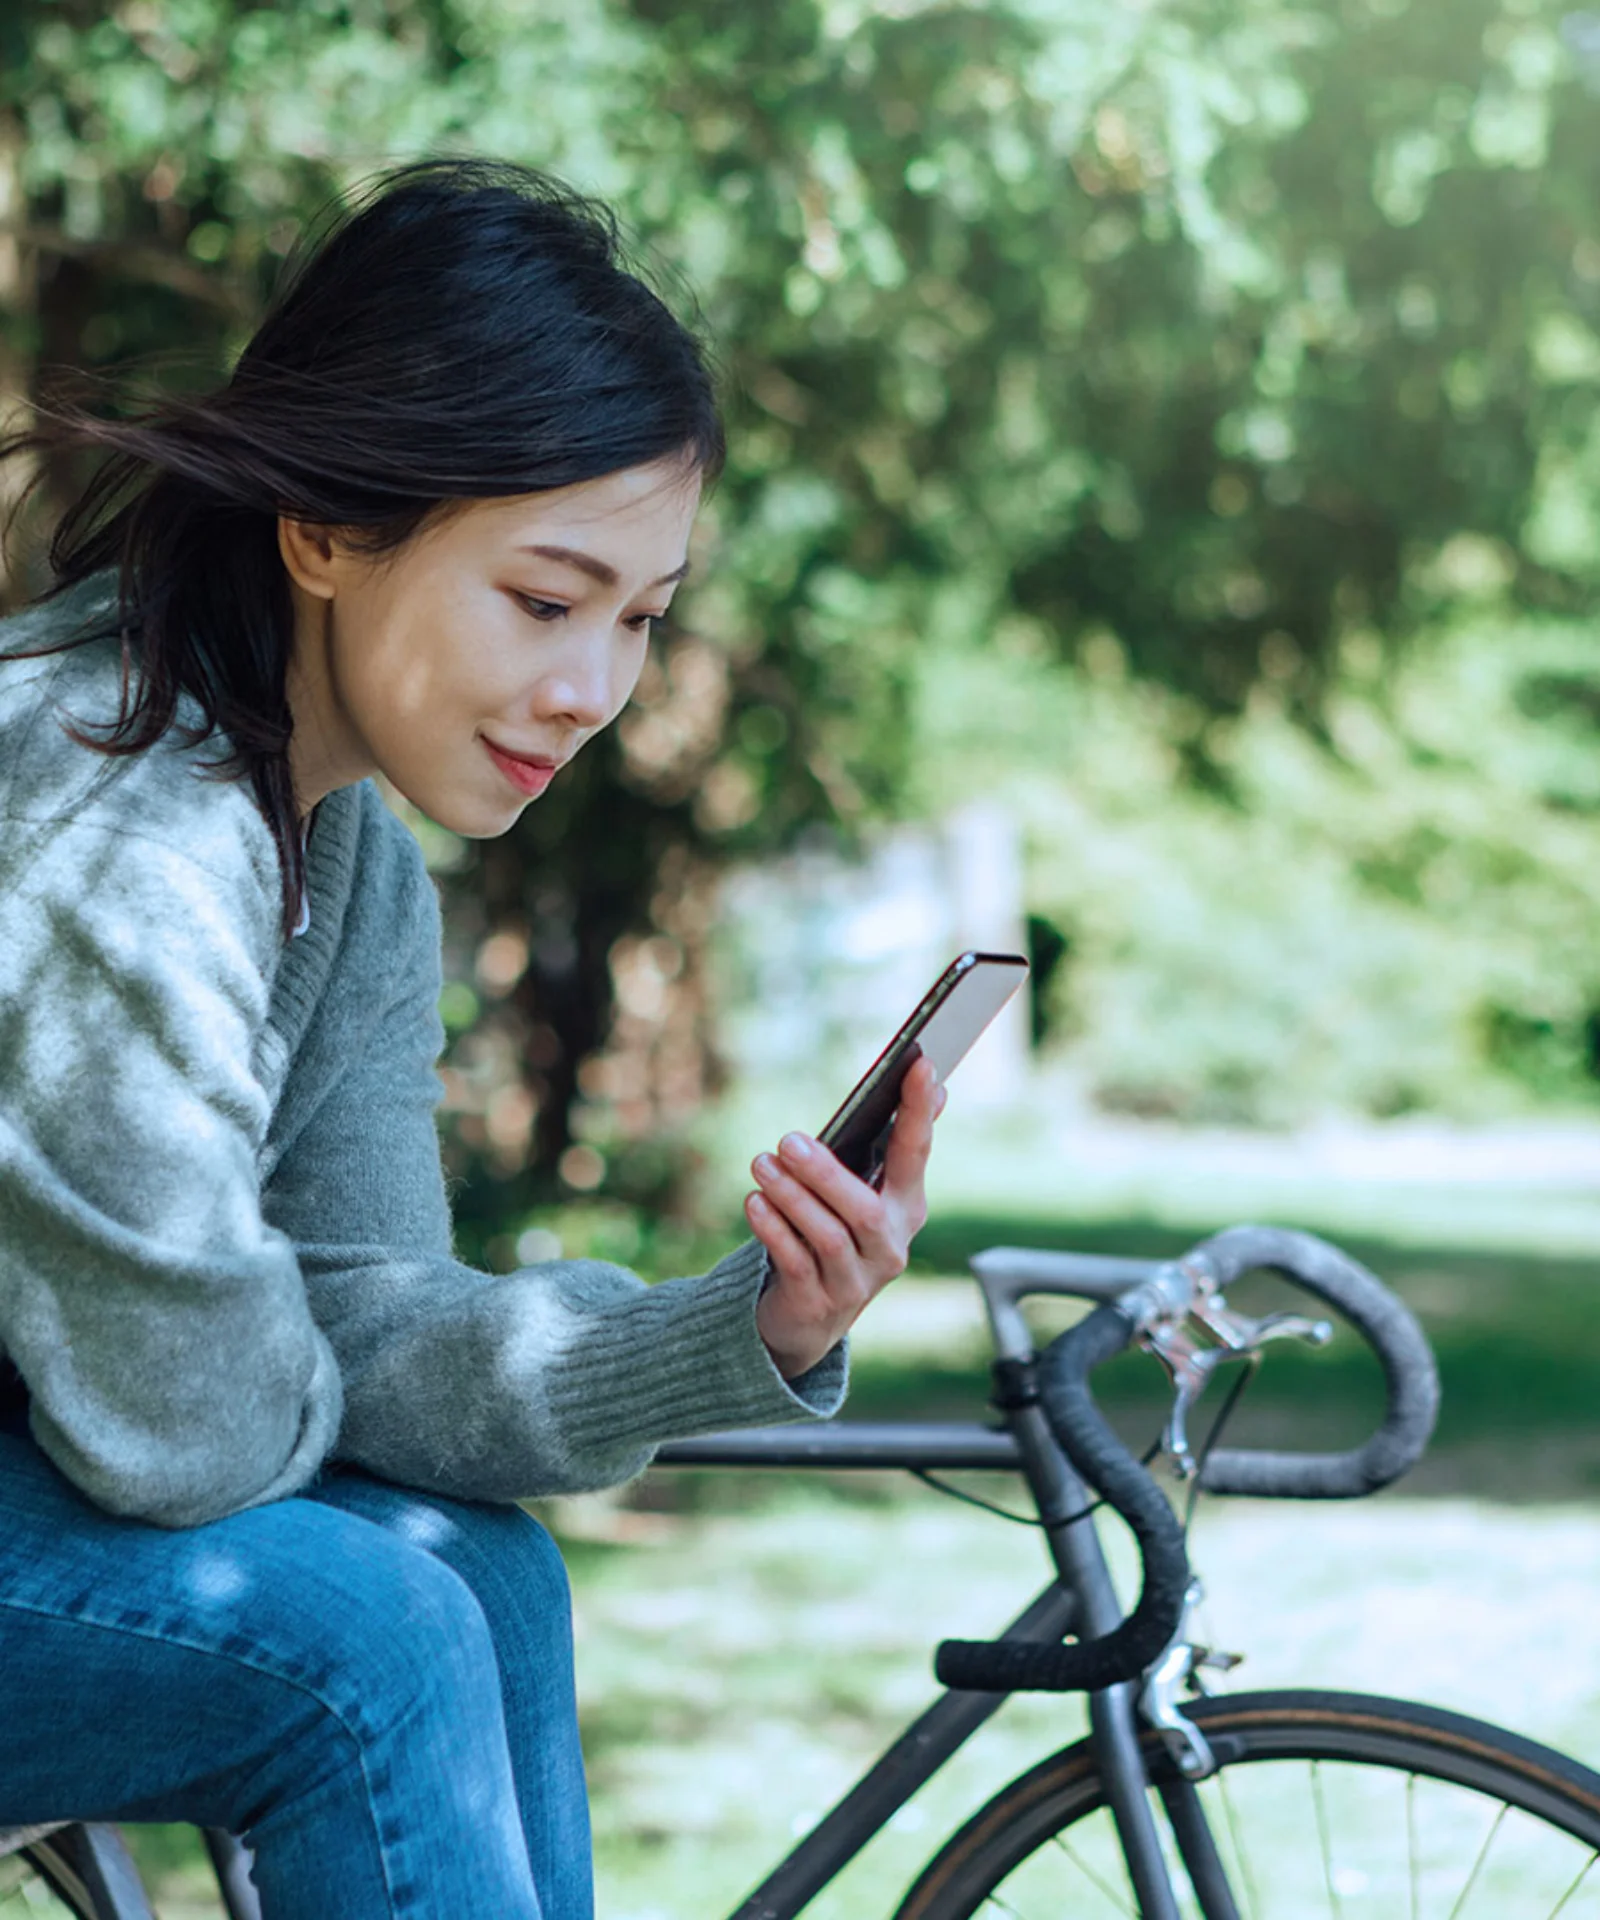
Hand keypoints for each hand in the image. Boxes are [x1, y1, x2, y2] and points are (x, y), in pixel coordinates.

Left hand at [746, 1056, 946, 1378]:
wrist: (810, 1316)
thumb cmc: (836, 1231)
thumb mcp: (864, 1189)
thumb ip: (891, 1144)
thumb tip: (934, 1083)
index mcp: (906, 1208)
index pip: (916, 1154)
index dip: (919, 1112)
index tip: (921, 1065)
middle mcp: (890, 1247)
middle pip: (863, 1209)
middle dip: (824, 1173)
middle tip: (787, 1140)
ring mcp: (856, 1280)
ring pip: (827, 1235)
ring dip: (791, 1197)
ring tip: (761, 1164)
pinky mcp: (818, 1303)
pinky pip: (796, 1262)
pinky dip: (773, 1229)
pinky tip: (754, 1201)